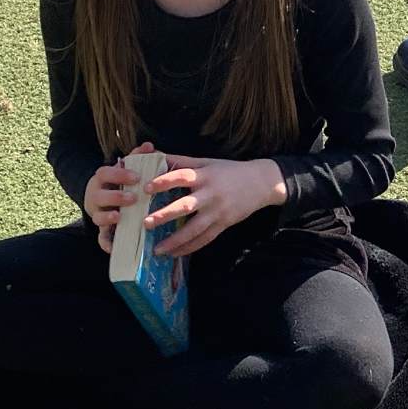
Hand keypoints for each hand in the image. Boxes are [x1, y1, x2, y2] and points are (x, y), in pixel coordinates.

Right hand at [83, 141, 154, 253]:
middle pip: (99, 196)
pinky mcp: (101, 229)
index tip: (136, 177)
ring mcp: (97, 213)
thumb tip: (150, 146)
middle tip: (133, 198)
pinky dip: (105, 243)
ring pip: (97, 217)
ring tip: (120, 217)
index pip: (105, 172)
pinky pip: (101, 238)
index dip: (119, 174)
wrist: (102, 198)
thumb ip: (137, 157)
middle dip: (115, 197)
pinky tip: (114, 248)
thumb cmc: (120, 182)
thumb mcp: (126, 169)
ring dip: (108, 218)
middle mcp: (96, 196)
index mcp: (102, 179)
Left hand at [142, 155, 285, 257]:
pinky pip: (205, 239)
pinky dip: (190, 248)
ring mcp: (219, 211)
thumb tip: (157, 155)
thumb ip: (183, 161)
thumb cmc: (230, 171)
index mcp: (205, 176)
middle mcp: (211, 194)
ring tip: (157, 250)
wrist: (261, 183)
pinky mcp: (225, 224)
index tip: (146, 188)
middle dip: (165, 215)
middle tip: (146, 223)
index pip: (182, 177)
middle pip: (186, 206)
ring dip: (175, 240)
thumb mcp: (208, 162)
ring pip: (195, 229)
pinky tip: (175, 253)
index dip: (164, 181)